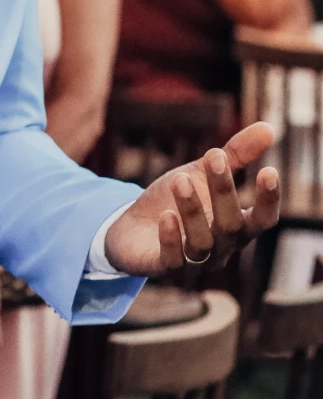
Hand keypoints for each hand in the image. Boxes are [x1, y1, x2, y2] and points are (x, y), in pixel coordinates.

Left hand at [102, 122, 279, 275]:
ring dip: (193, 210)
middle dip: (223, 191)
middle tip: (213, 156)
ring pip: (202, 243)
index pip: (263, 220)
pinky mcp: (164, 270)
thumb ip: (234, 155)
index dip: (269, 199)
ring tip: (180, 179)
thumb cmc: (174, 200)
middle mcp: (221, 250)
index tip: (269, 170)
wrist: (130, 227)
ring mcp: (194, 264)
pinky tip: (166, 215)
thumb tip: (269, 127)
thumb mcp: (201, 173)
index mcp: (237, 228)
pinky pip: (172, 261)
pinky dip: (171, 239)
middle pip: (231, 225)